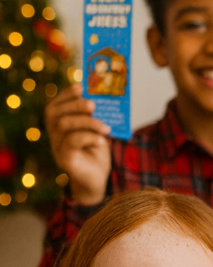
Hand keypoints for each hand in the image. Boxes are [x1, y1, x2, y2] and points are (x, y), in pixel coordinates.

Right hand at [45, 84, 110, 204]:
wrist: (97, 179)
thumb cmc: (96, 152)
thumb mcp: (95, 130)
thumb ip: (92, 116)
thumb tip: (97, 99)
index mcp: (58, 126)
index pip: (54, 106)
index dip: (65, 94)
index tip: (81, 87)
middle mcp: (53, 136)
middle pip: (55, 113)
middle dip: (75, 105)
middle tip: (93, 106)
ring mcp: (57, 148)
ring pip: (63, 125)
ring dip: (87, 122)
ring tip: (105, 128)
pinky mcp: (64, 159)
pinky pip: (71, 141)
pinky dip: (89, 137)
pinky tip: (102, 140)